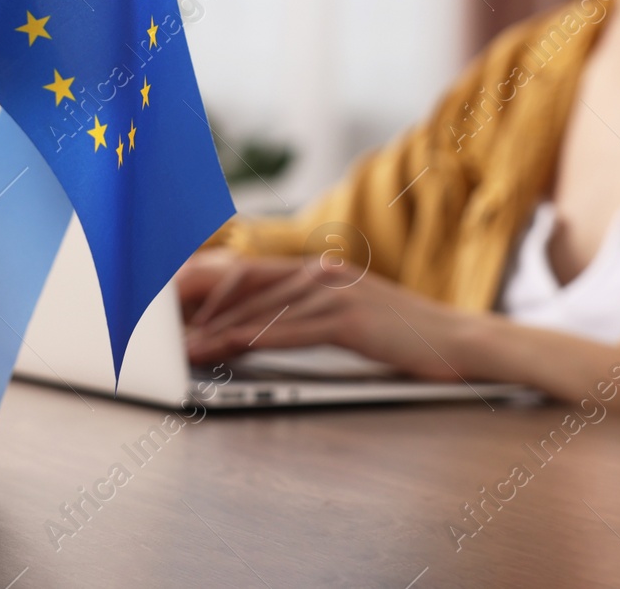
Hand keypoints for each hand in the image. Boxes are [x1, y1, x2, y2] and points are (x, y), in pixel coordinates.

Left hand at [178, 249, 478, 380]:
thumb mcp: (348, 313)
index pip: (246, 268)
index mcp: (316, 269)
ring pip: (259, 306)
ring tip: (182, 347)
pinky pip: (289, 328)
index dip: (202, 281)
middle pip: (241, 278)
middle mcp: (320, 272)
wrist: (463, 341)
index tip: (166, 299)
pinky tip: (226, 350)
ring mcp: (334, 291)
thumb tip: (257, 323)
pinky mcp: (349, 318)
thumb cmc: (403, 335)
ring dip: (215, 327)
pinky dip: (251, 339)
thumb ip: (307, 311)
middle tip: (157, 318)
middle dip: (195, 298)